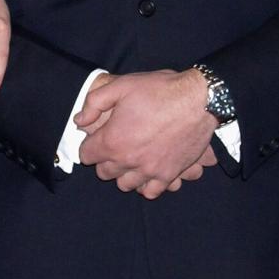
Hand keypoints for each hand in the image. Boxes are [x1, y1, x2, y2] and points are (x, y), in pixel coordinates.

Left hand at [76, 69, 217, 198]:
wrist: (199, 100)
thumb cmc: (159, 90)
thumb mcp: (121, 86)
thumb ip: (94, 103)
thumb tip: (79, 120)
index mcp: (112, 141)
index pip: (86, 156)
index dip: (89, 145)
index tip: (97, 137)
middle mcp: (128, 161)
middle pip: (104, 173)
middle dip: (105, 160)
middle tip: (114, 145)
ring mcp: (150, 170)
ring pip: (125, 185)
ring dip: (124, 173)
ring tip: (131, 158)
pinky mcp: (169, 174)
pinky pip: (151, 191)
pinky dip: (146, 185)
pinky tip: (147, 171)